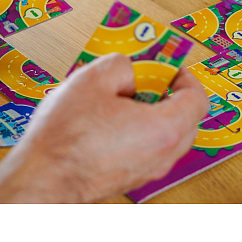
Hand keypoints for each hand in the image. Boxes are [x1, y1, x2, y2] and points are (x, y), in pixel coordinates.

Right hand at [0, 54, 208, 202]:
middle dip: (170, 94)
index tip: (171, 68)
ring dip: (155, 113)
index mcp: (164, 130)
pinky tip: (112, 119)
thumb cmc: (65, 139)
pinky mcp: (132, 176)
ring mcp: (148, 170)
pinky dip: (142, 131)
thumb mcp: (93, 79)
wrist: (43, 178)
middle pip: (187, 119)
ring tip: (123, 98)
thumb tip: (131, 68)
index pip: (198, 99)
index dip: (186, 77)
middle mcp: (162, 155)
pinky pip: (150, 148)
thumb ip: (122, 63)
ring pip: (168, 135)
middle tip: (146, 79)